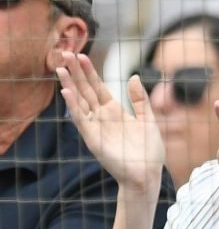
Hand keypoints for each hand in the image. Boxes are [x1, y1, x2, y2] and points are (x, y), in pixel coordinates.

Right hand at [56, 52, 164, 193]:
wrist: (147, 175)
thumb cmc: (148, 151)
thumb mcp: (148, 119)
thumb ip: (140, 99)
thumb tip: (133, 77)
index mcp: (114, 111)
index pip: (97, 87)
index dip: (89, 71)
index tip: (81, 55)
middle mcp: (102, 117)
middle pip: (85, 90)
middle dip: (75, 73)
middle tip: (65, 53)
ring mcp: (96, 128)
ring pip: (79, 102)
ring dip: (69, 86)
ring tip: (60, 68)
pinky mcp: (93, 139)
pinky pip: (81, 120)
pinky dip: (73, 106)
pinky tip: (67, 92)